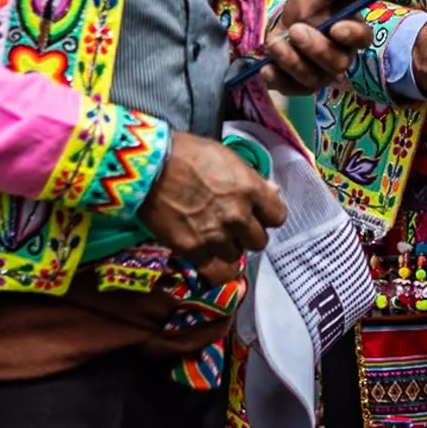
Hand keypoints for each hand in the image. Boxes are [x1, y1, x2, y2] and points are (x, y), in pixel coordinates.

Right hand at [139, 131, 285, 265]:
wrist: (149, 167)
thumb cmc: (186, 153)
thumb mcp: (226, 157)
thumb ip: (250, 179)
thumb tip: (271, 192)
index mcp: (250, 189)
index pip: (278, 216)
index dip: (266, 215)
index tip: (256, 213)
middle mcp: (238, 216)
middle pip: (259, 241)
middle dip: (246, 234)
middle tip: (231, 226)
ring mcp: (216, 236)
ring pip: (237, 257)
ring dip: (228, 250)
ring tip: (214, 240)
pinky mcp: (193, 251)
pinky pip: (216, 274)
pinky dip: (214, 271)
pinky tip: (207, 261)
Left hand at [261, 0, 374, 94]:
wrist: (284, 21)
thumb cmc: (309, 4)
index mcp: (351, 31)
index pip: (362, 39)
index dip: (352, 36)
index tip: (335, 27)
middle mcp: (340, 57)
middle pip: (337, 63)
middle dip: (315, 48)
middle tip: (295, 30)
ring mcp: (320, 75)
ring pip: (312, 78)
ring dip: (291, 61)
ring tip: (274, 43)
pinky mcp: (298, 85)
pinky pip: (290, 88)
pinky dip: (277, 78)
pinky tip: (265, 68)